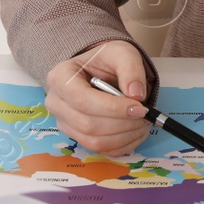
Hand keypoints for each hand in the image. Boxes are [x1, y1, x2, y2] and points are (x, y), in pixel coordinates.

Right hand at [44, 39, 152, 156]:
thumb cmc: (107, 59)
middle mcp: (56, 103)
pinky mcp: (76, 136)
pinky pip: (100, 150)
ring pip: (93, 141)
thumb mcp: (122, 53)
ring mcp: (64, 123)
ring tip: (144, 122)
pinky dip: (122, 144)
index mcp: (61, 78)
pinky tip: (136, 132)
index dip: (113, 108)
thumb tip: (137, 96)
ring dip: (124, 136)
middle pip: (88, 124)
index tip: (140, 108)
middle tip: (146, 115)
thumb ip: (131, 69)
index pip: (83, 100)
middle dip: (122, 124)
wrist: (100, 68)